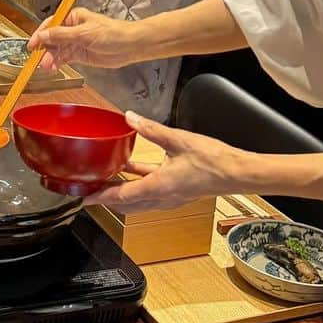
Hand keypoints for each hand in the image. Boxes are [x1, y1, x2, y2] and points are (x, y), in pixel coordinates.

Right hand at [28, 8, 142, 70]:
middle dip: (44, 50)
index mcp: (73, 17)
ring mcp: (76, 42)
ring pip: (57, 50)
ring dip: (50, 58)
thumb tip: (43, 35)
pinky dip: (57, 63)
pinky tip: (53, 67)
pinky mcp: (80, 54)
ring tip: (47, 67)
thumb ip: (61, 35)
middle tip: (38, 60)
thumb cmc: (112, 33)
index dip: (40, 34)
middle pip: (52, 39)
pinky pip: (64, 58)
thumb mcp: (83, 33)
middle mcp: (72, 29)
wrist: (129, 46)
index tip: (32, 44)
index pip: (51, 25)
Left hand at [87, 112, 249, 211]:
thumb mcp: (178, 140)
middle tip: (90, 190)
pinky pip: (150, 192)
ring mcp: (170, 198)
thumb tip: (131, 117)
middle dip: (107, 199)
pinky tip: (133, 170)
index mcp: (159, 187)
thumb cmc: (213, 161)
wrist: (237, 173)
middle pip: (127, 205)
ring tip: (107, 180)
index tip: (85, 198)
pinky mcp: (177, 193)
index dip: (101, 197)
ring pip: (138, 201)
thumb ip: (151, 129)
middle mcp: (162, 197)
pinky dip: (138, 185)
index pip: (122, 196)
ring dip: (122, 194)